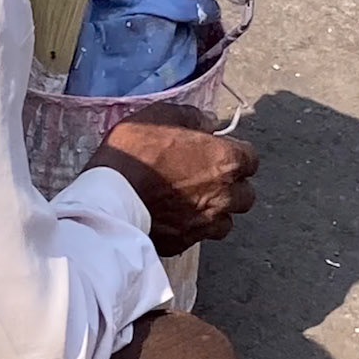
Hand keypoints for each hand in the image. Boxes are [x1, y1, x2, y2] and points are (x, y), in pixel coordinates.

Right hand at [85, 104, 258, 256]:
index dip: (233, 154)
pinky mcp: (187, 242)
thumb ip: (192, 117)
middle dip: (231, 187)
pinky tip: (173, 218)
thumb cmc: (133, 153)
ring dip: (215, 211)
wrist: (108, 198)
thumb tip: (208, 123)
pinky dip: (192, 228)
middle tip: (206, 179)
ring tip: (191, 202)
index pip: (251, 159)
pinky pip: (200, 236)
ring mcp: (207, 223)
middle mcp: (225, 195)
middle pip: (245, 194)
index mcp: (225, 161)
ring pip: (226, 220)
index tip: (216, 153)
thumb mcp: (158, 116)